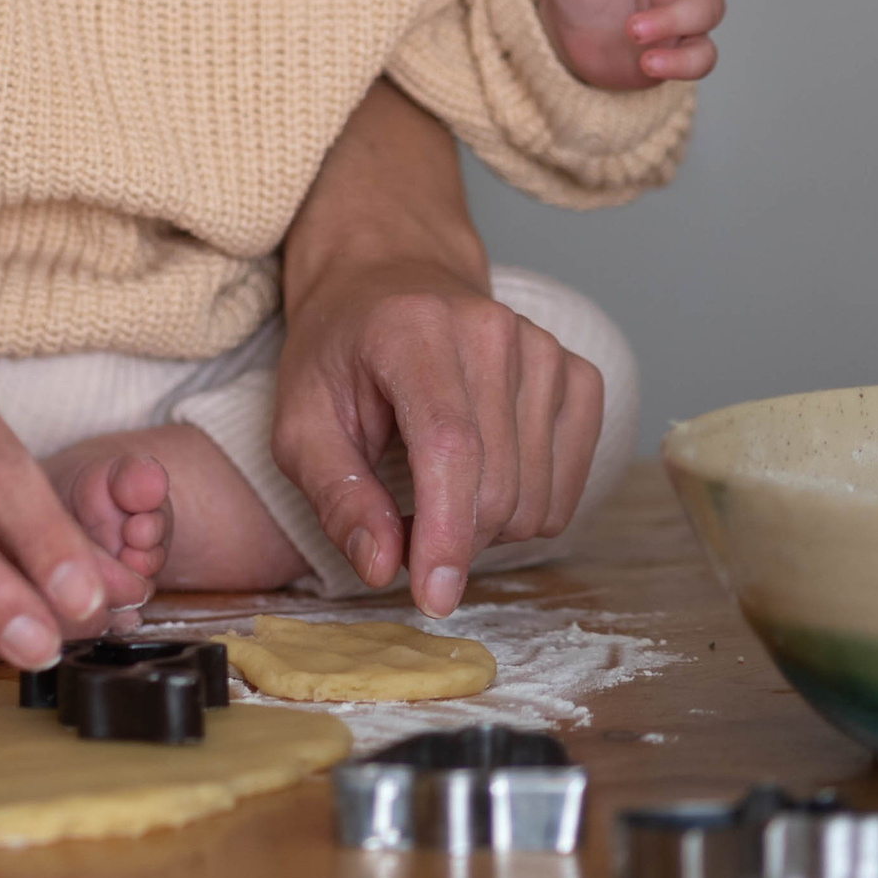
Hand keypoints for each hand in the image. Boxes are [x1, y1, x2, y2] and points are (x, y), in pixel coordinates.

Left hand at [274, 82, 602, 612]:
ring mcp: (544, 348)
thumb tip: (381, 568)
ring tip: (434, 492)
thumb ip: (336, 495)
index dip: (446, 534)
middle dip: (449, 539)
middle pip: (497, 487)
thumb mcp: (300, 423)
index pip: (450, 448)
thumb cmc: (339, 354)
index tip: (434, 599)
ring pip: (536, 498)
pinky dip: (527, 506)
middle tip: (398, 525)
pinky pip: (570, 484)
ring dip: (484, 527)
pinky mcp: (578, 372)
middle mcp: (491, 331)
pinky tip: (483, 478)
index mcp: (414, 332)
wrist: (389, 278)